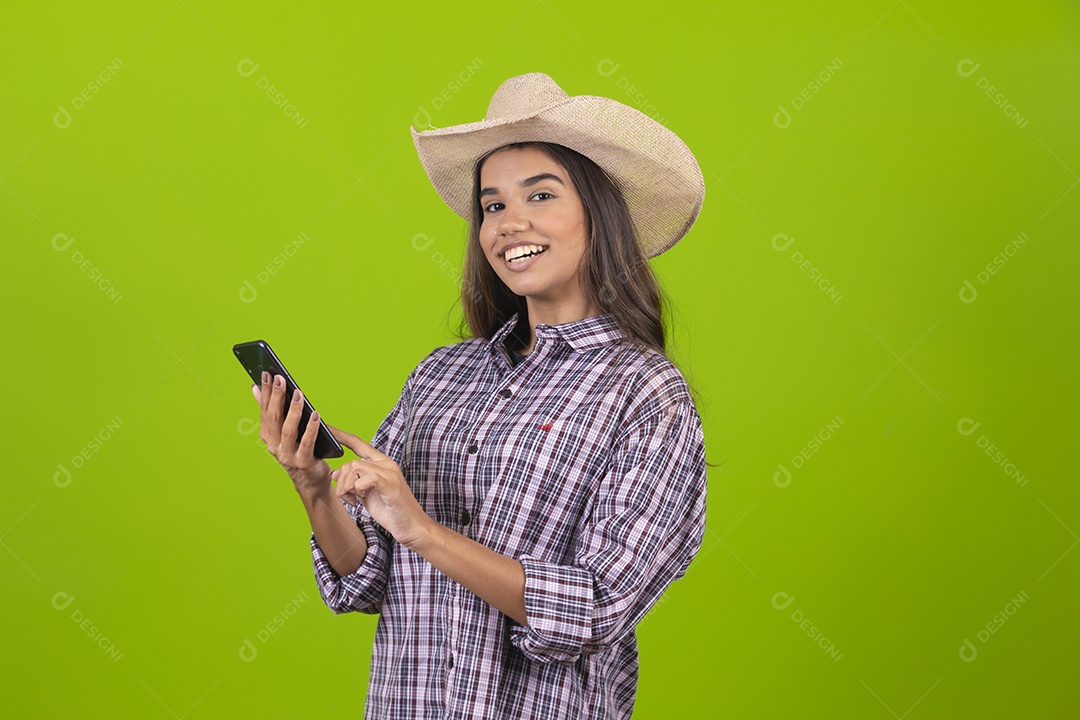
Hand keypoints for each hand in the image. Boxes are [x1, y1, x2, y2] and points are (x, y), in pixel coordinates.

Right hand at [252, 372, 329, 498]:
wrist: (310, 480)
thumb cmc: (298, 449)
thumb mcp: (283, 429)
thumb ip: (271, 410)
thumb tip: (255, 387)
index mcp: (267, 435)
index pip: (265, 410)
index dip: (266, 392)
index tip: (267, 373)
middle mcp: (273, 445)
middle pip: (274, 418)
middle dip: (276, 396)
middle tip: (280, 378)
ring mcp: (287, 455)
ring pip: (288, 430)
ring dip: (292, 410)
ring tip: (298, 393)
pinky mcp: (302, 462)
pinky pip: (307, 443)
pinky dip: (310, 428)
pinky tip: (315, 414)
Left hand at [328, 427, 430, 549]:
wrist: (412, 527)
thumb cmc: (391, 511)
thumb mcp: (366, 495)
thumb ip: (352, 482)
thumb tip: (334, 472)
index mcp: (381, 463)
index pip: (358, 444)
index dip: (341, 436)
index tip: (327, 428)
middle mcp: (386, 464)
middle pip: (350, 462)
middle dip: (341, 482)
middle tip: (348, 497)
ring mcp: (390, 473)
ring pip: (354, 468)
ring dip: (347, 487)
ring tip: (355, 500)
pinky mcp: (390, 485)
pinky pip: (365, 478)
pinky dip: (357, 490)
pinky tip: (361, 500)